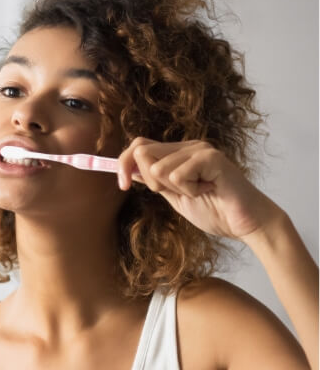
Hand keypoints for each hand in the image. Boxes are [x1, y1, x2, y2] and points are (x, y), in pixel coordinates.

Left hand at [117, 137, 281, 240]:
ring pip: (158, 168)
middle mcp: (187, 146)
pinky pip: (177, 175)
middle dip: (149, 180)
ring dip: (175, 189)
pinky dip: (188, 190)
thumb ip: (156, 182)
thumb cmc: (215, 211)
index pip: (139, 146)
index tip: (123, 185)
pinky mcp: (210, 157)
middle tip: (177, 192)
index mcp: (178, 154)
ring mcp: (199, 149)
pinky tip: (208, 191)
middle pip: (142, 152)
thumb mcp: (175, 197)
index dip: (123, 163)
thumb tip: (130, 171)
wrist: (246, 224)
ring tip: (199, 192)